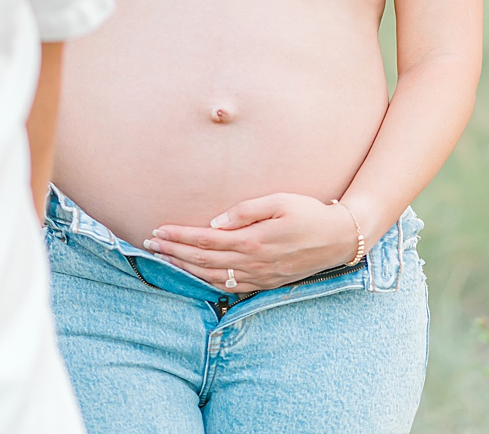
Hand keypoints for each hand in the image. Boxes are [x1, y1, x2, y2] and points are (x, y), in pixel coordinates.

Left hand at [143, 193, 361, 293]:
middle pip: (202, 260)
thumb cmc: (308, 212)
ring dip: (184, 268)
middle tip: (148, 243)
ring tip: (163, 258)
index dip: (178, 236)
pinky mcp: (266, 283)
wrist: (339, 239)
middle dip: (173, 252)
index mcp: (252, 240)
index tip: (157, 230)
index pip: (204, 239)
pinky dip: (206, 282)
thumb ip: (244, 211)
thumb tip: (214, 222)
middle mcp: (253, 263)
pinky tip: (193, 275)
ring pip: (212, 277)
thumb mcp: (278, 201)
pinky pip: (230, 287)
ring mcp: (260, 276)